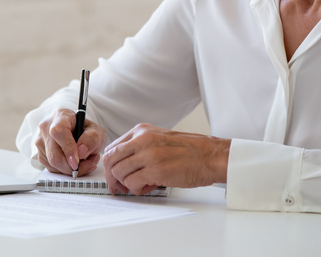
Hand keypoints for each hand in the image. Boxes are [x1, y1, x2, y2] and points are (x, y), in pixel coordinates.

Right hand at [34, 108, 106, 175]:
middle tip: (88, 165)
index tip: (77, 161)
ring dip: (71, 169)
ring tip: (84, 161)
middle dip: (72, 166)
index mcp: (61, 116)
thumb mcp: (96, 131)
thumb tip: (81, 152)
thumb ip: (92, 138)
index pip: (58, 132)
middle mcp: (46, 127)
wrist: (77, 131)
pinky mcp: (40, 154)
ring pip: (52, 164)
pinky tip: (74, 163)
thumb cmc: (85, 130)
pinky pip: (51, 168)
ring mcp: (40, 141)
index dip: (68, 149)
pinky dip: (65, 170)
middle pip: (54, 154)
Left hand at [101, 123, 229, 195]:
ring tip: (142, 184)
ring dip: (127, 184)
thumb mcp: (159, 139)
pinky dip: (136, 189)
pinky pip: (132, 183)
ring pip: (119, 173)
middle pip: (111, 160)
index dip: (111, 165)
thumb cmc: (189, 150)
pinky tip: (149, 187)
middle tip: (122, 186)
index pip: (112, 148)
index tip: (115, 175)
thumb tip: (124, 164)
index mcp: (141, 131)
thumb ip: (140, 147)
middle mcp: (142, 140)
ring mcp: (148, 155)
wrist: (210, 156)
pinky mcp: (155, 170)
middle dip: (113, 177)